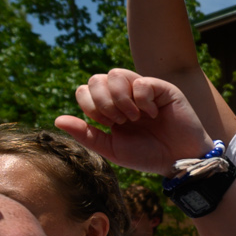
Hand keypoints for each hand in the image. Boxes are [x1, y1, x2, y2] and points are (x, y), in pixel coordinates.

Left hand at [58, 69, 212, 174]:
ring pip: (116, 74)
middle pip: (97, 79)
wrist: (178, 161)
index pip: (85, 89)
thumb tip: (57, 119)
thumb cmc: (147, 156)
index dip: (90, 105)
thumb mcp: (112, 149)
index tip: (107, 124)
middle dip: (103, 102)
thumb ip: (86, 134)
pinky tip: (153, 114)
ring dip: (120, 99)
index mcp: (110, 107)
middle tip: (119, 121)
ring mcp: (143, 89)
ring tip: (134, 117)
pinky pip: (141, 82)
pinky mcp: (162, 88)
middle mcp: (124, 94)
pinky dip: (142, 100)